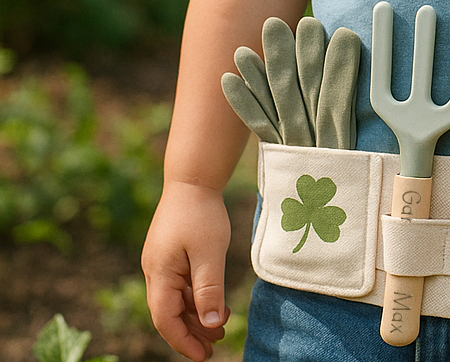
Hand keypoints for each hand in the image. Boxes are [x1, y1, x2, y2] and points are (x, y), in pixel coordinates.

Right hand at [142, 180, 232, 360]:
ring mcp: (161, 263)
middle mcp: (155, 272)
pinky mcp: (170, 254)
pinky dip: (196, 297)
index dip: (184, 341)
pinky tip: (215, 301)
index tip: (204, 356)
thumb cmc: (201, 212)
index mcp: (159, 274)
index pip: (166, 320)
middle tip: (217, 344)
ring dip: (196, 314)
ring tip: (221, 326)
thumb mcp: (210, 252)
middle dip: (192, 332)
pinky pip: (180, 285)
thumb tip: (213, 324)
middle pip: (169, 313)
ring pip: (175, 299)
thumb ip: (210, 289)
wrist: (193, 178)